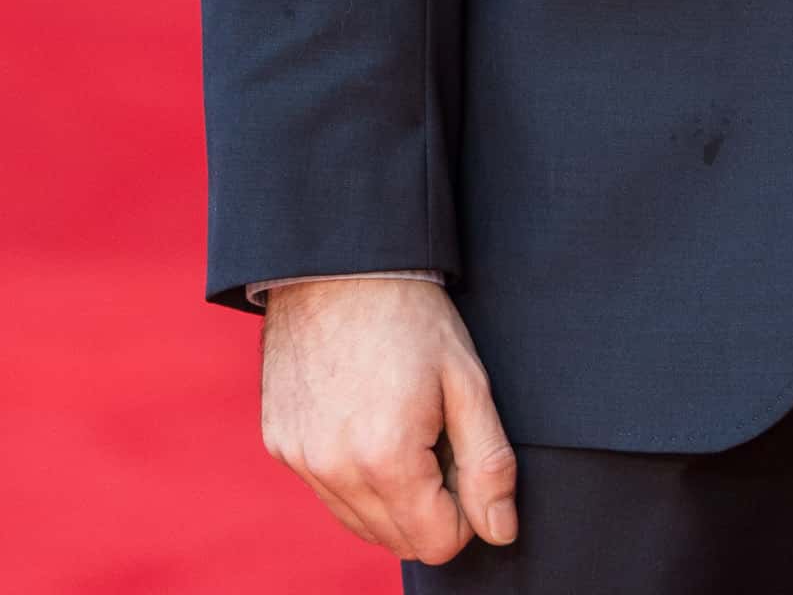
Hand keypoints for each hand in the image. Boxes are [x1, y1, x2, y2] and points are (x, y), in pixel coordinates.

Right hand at [261, 274, 517, 563]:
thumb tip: (500, 531)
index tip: (464, 453)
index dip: (465, 509)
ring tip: (402, 421)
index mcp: (386, 459)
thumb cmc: (410, 313)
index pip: (436, 543)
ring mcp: (300, 459)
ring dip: (390, 493)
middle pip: (397, 539)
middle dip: (429, 503)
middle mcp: (334, 471)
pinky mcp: (280, 443)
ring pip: (359, 521)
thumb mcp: (467, 379)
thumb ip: (489, 463)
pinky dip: (352, 472)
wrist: (339, 260)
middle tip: (436, 432)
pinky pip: (326, 489)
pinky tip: (365, 415)